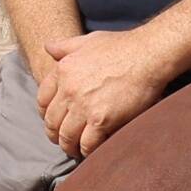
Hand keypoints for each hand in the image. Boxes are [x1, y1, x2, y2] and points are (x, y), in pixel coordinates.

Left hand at [35, 28, 174, 156]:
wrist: (148, 55)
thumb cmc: (122, 46)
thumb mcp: (88, 40)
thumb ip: (65, 46)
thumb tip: (48, 48)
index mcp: (62, 71)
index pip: (42, 101)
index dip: (46, 115)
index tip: (55, 121)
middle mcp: (68, 90)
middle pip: (52, 122)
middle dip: (56, 134)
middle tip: (65, 140)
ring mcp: (83, 106)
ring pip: (66, 137)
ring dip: (70, 146)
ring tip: (77, 149)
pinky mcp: (101, 120)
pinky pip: (87, 144)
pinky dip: (88, 151)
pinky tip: (92, 150)